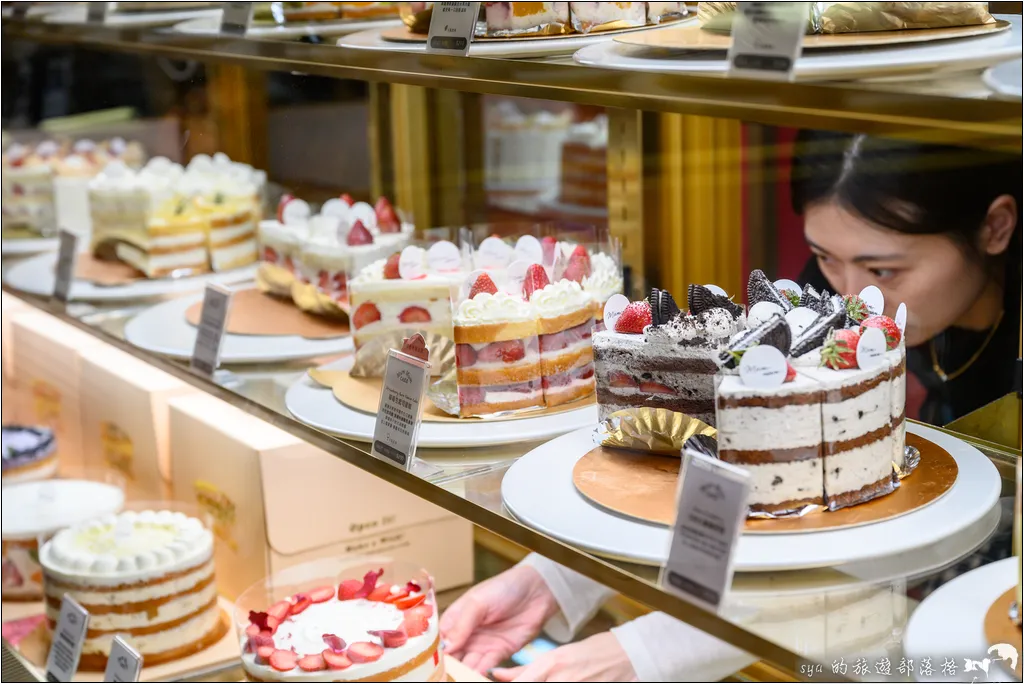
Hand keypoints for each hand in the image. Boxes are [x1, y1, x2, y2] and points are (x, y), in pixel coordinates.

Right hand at [440, 564, 558, 673]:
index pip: (439, 639)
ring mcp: (482, 644)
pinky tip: (472, 677)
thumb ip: (462, 625)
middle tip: (443, 674)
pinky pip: (485, 667)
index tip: (429, 663)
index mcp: (456, 618)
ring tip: (456, 678)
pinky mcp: (499, 652)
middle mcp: (467, 634)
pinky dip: (478, 674)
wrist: (536, 591)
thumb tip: (446, 647)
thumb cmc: (504, 588)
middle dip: (447, 666)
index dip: (434, 651)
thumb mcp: (478, 602)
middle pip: (452, 655)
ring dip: (462, 672)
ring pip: (467, 664)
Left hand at [490, 631, 637, 681]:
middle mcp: (561, 679)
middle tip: (504, 681)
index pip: (520, 682)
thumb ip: (527, 669)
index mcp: (552, 664)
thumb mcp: (558, 656)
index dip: (508, 683)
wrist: (627, 655)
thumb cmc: (593, 652)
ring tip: (541, 680)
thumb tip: (499, 674)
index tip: (482, 681)